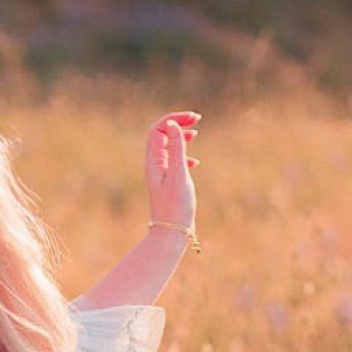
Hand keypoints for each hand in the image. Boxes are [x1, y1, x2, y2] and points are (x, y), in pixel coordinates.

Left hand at [145, 111, 199, 231]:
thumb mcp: (180, 174)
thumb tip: (173, 125)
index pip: (158, 129)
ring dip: (181, 137)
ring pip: (167, 147)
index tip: (194, 118)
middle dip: (178, 123)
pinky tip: (195, 163)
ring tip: (196, 134)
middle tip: (197, 120)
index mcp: (154, 161)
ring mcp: (160, 174)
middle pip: (161, 134)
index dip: (174, 119)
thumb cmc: (176, 206)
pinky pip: (173, 162)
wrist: (170, 233)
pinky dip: (184, 155)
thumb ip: (177, 149)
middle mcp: (154, 165)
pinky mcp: (168, 183)